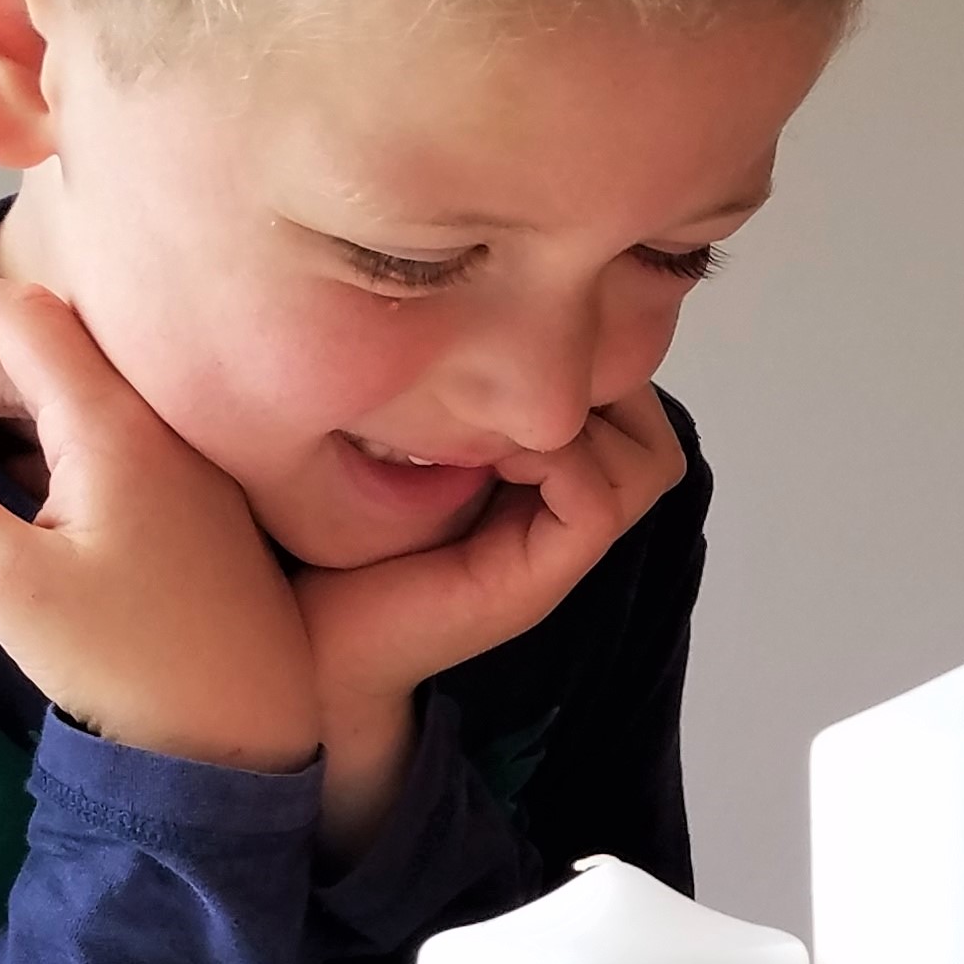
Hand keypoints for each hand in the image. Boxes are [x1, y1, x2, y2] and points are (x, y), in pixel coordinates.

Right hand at [0, 271, 319, 771]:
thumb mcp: (8, 588)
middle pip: (57, 355)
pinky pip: (113, 446)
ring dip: (9, 402)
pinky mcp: (198, 517)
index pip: (25, 318)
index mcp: (117, 429)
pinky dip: (49, 443)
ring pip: (85, 402)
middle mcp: (162, 433)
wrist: (252, 746)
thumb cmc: (133, 669)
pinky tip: (14, 483)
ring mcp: (188, 474)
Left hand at [296, 387, 688, 852]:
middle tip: (516, 382)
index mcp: (548, 486)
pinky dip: (555, 459)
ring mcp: (562, 555)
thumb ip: (465, 398)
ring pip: (649, 463)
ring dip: (578, 418)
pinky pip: (598, 501)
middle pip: (654, 435)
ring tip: (498, 419)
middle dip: (599, 386)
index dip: (593, 356)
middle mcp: (568, 520)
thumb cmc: (343, 544)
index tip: (513, 346)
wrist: (310, 642)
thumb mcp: (411, 443)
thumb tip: (494, 322)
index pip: (629, 401)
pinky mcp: (541, 582)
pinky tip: (485, 453)